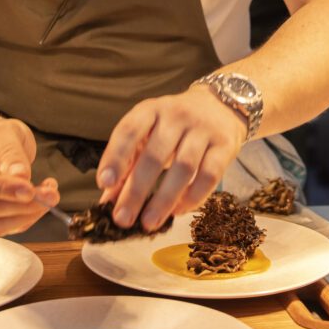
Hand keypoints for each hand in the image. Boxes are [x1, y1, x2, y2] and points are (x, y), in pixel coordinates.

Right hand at [0, 118, 59, 235]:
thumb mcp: (5, 131)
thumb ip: (11, 152)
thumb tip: (20, 177)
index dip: (3, 190)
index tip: (30, 189)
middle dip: (24, 205)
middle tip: (52, 193)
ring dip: (29, 214)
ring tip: (50, 194)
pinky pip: (7, 228)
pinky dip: (28, 218)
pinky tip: (40, 200)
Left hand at [96, 86, 245, 232]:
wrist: (219, 106)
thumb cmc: (173, 126)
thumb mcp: (148, 134)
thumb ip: (128, 163)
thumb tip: (108, 200)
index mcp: (151, 110)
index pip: (130, 130)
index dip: (116, 156)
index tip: (104, 183)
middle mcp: (176, 116)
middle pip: (155, 155)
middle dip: (136, 190)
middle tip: (122, 218)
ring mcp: (202, 130)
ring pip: (183, 168)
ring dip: (164, 199)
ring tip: (148, 223)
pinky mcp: (224, 146)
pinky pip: (209, 175)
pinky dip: (193, 196)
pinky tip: (178, 211)